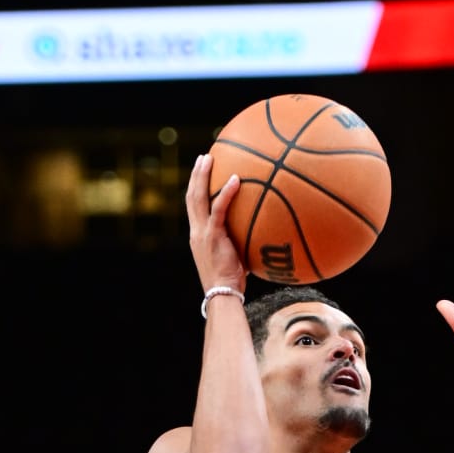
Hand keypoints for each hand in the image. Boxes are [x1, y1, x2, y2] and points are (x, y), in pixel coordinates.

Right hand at [186, 152, 245, 294]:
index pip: (194, 208)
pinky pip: (218, 209)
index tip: (201, 173)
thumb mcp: (234, 259)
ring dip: (202, 176)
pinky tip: (236, 179)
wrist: (223, 294)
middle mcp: (196, 232)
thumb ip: (241, 244)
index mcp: (198, 236)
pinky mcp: (212, 236)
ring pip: (197, 198)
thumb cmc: (232, 282)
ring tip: (209, 158)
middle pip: (191, 197)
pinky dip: (226, 192)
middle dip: (196, 175)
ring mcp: (202, 233)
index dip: (195, 189)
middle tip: (203, 158)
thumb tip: (262, 234)